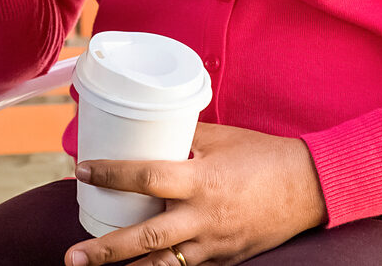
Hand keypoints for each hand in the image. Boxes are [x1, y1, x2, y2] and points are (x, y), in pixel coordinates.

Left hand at [65, 123, 327, 265]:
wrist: (309, 188)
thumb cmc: (263, 156)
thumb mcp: (220, 139)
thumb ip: (182, 138)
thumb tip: (144, 129)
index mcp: (202, 181)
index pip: (147, 177)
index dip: (112, 174)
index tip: (82, 171)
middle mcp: (204, 217)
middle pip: (147, 238)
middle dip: (106, 251)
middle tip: (71, 257)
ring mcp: (213, 244)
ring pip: (163, 265)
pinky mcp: (223, 259)